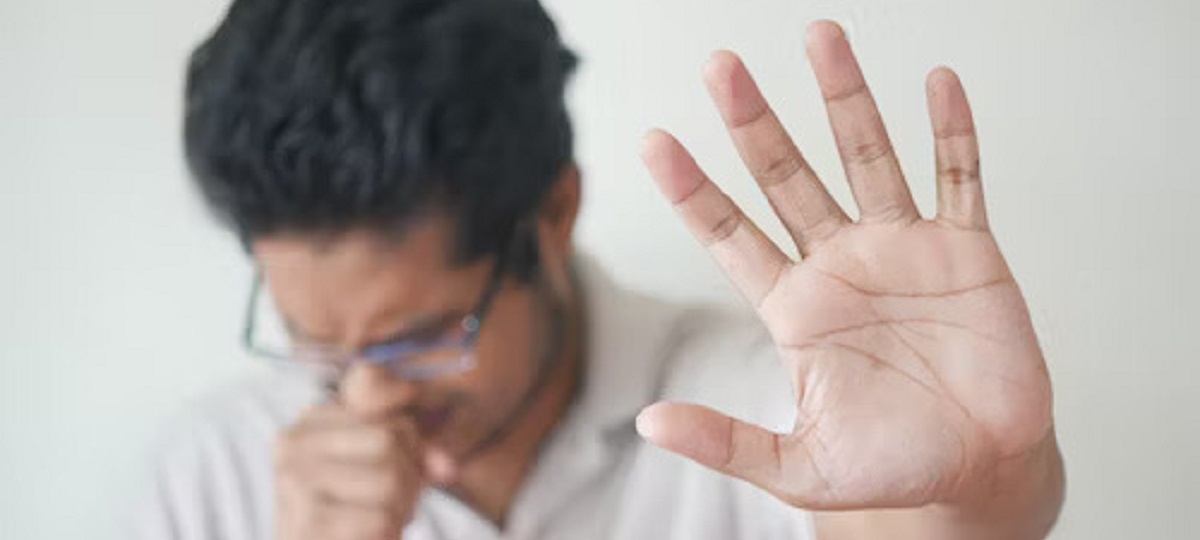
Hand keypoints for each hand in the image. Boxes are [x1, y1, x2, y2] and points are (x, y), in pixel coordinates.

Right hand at [275, 402, 422, 539]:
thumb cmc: (354, 515)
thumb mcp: (384, 470)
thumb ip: (417, 453)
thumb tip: (447, 467)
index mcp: (312, 420)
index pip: (390, 415)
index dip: (414, 452)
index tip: (405, 478)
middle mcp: (295, 441)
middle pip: (388, 440)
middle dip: (408, 481)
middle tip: (396, 508)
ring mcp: (296, 479)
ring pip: (388, 480)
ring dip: (400, 510)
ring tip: (381, 522)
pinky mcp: (307, 520)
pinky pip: (379, 519)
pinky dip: (388, 534)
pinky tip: (370, 539)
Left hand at [637, 20, 1053, 510]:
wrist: (982, 472)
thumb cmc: (892, 469)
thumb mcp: (799, 467)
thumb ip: (727, 440)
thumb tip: (648, 423)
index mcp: (795, 307)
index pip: (730, 235)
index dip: (693, 190)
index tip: (653, 141)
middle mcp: (841, 264)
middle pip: (787, 177)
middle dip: (755, 123)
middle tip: (721, 67)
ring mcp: (903, 250)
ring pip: (867, 157)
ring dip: (845, 98)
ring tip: (821, 37)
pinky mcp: (967, 252)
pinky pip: (959, 178)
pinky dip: (952, 133)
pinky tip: (937, 84)